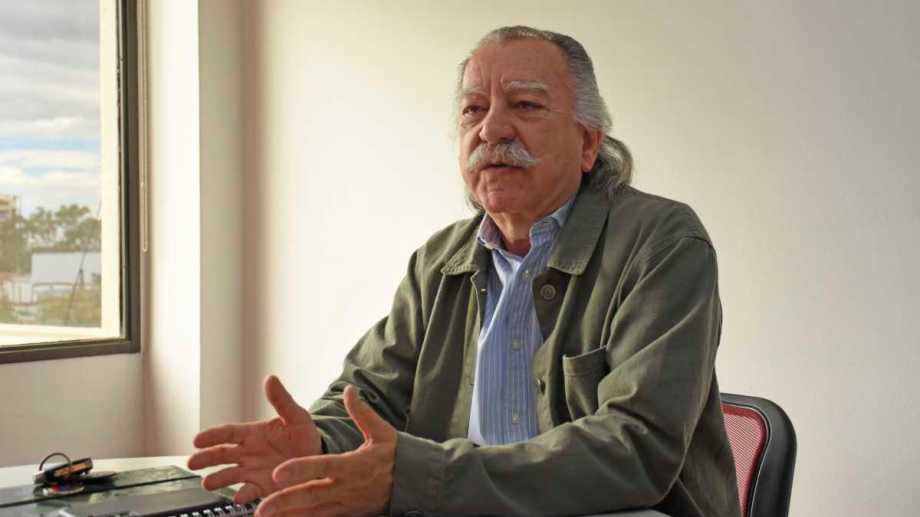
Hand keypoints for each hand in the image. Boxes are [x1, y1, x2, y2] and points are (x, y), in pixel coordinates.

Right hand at [187, 375, 321, 502]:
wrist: (317, 456)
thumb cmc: (303, 434)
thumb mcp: (296, 415)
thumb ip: (281, 400)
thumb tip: (271, 378)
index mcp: (252, 434)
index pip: (228, 433)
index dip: (212, 436)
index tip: (197, 440)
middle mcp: (248, 453)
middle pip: (222, 455)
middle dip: (206, 458)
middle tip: (192, 462)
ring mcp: (254, 471)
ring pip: (230, 475)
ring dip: (218, 479)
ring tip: (207, 483)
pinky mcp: (263, 486)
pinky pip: (250, 490)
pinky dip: (243, 494)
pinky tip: (238, 496)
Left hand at [256, 384, 396, 516]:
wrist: (414, 485)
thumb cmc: (396, 456)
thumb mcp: (382, 432)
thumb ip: (362, 413)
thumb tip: (349, 390)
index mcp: (353, 464)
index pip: (322, 467)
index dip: (300, 470)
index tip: (278, 472)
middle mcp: (347, 486)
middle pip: (312, 495)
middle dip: (286, 502)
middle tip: (261, 508)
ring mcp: (346, 504)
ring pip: (313, 512)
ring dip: (289, 516)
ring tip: (265, 516)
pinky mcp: (347, 513)